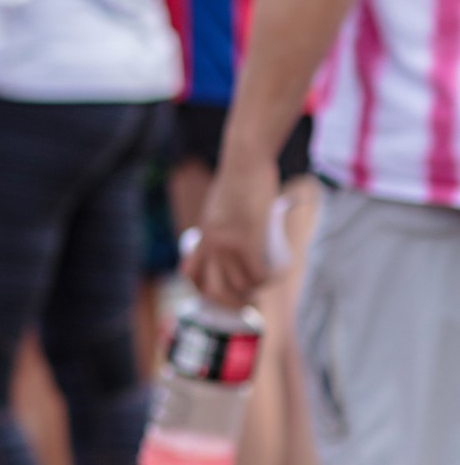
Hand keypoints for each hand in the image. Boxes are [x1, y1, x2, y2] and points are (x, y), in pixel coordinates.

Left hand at [188, 151, 279, 308]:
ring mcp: (227, 243)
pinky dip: (268, 280)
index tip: (221, 292)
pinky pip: (257, 274)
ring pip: (238, 285)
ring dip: (254, 291)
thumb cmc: (238, 180)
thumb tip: (233, 229)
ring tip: (264, 282)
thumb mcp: (220, 206)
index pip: (189, 275)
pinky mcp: (247, 239)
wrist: (245, 161)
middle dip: (230, 303)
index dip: (203, 291)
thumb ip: (222, 220)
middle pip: (212, 290)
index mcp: (201, 236)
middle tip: (247, 299)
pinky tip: (275, 276)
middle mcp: (209, 243)